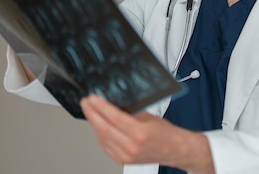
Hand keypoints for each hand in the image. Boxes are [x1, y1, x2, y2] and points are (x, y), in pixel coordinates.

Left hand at [80, 94, 213, 173]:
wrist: (173, 149)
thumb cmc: (165, 133)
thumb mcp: (148, 116)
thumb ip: (130, 112)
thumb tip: (113, 104)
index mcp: (140, 132)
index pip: (114, 117)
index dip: (101, 106)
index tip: (93, 98)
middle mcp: (131, 145)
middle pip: (104, 128)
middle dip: (92, 113)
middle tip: (86, 103)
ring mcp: (125, 155)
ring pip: (102, 138)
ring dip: (94, 123)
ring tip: (90, 112)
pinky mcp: (122, 160)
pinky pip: (105, 146)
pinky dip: (100, 134)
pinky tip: (98, 126)